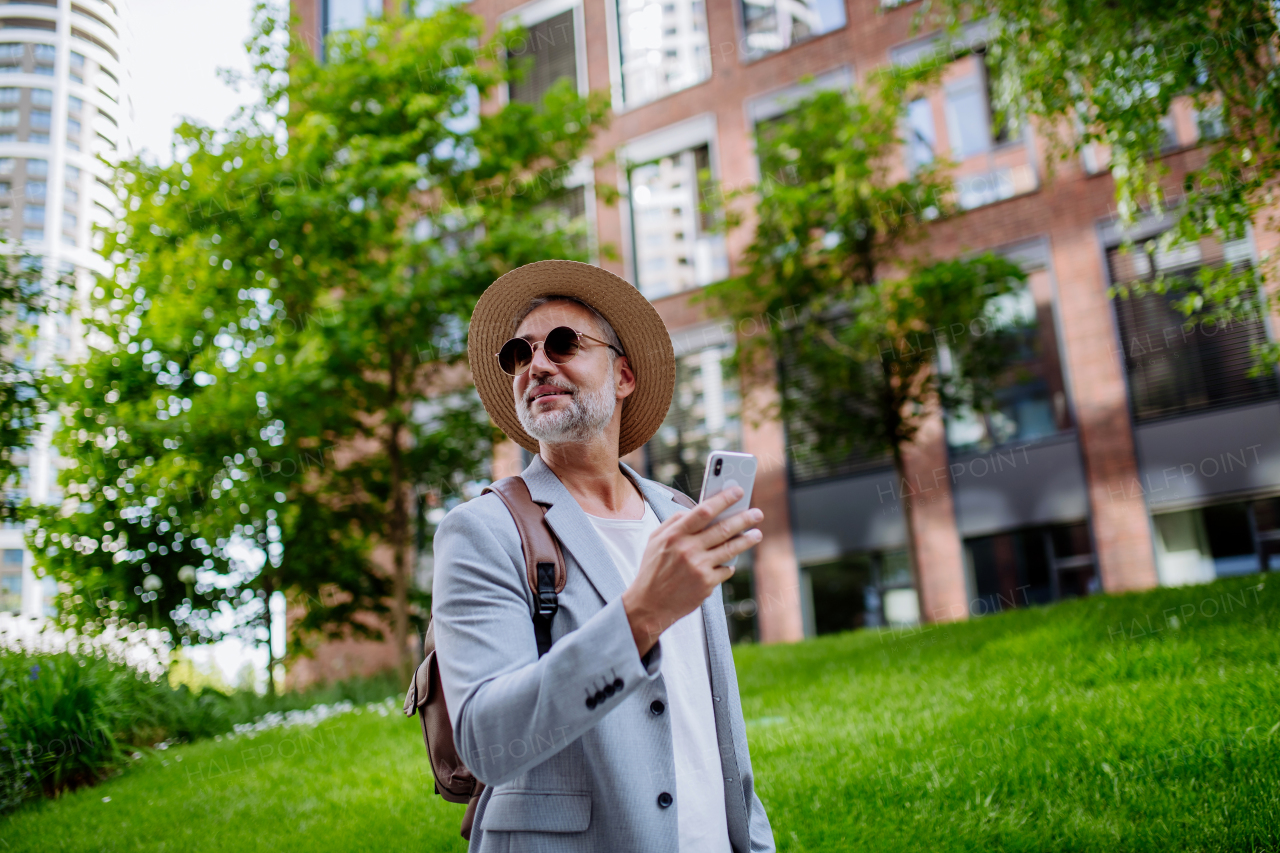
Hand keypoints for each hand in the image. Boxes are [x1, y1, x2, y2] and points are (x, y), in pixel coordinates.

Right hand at [621, 485, 763, 656]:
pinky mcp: (707, 584)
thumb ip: (674, 522)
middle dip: (744, 518)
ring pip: (730, 549)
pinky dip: (729, 564)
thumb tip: (696, 510)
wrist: (649, 604)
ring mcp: (699, 567)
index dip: (723, 499)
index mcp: (675, 535)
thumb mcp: (655, 540)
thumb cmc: (653, 569)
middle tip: (757, 513)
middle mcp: (688, 549)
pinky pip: (725, 569)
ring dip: (747, 540)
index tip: (737, 492)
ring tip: (757, 533)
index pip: (704, 511)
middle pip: (723, 529)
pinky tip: (729, 562)